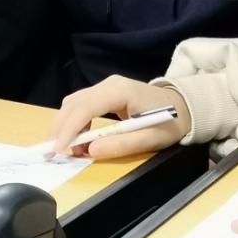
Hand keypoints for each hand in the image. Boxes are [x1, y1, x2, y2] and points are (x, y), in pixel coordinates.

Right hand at [47, 75, 189, 158]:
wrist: (184, 106)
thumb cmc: (170, 122)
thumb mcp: (151, 139)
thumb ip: (121, 144)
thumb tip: (90, 151)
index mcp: (120, 91)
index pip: (85, 107)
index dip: (69, 128)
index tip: (59, 149)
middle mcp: (109, 84)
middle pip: (74, 102)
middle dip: (60, 127)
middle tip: (53, 152)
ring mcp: (106, 86)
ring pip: (74, 102)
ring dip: (64, 125)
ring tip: (64, 149)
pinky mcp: (105, 93)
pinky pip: (81, 104)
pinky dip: (74, 122)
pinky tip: (77, 139)